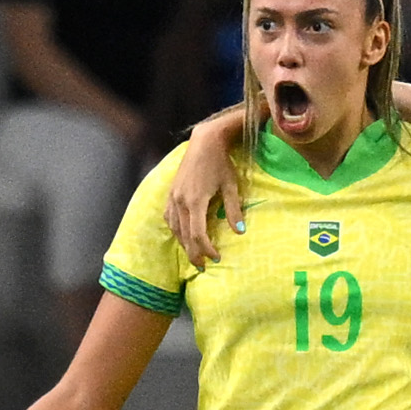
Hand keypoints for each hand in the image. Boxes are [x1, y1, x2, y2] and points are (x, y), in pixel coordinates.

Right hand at [163, 110, 247, 269]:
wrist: (205, 142)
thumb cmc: (221, 163)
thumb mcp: (231, 186)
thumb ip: (234, 209)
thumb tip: (240, 232)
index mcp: (195, 201)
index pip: (198, 234)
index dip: (206, 249)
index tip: (216, 258)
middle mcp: (181, 201)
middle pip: (185, 236)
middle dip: (194, 253)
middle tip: (203, 267)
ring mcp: (173, 197)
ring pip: (175, 228)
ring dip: (184, 244)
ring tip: (193, 255)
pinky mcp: (171, 193)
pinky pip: (170, 217)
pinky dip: (176, 230)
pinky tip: (182, 236)